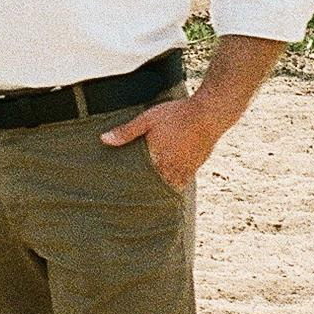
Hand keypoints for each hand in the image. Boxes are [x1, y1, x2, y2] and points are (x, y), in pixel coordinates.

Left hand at [101, 34, 286, 186]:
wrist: (209, 114)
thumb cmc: (177, 114)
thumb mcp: (147, 120)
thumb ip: (126, 132)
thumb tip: (104, 140)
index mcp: (157, 159)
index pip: (142, 181)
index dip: (134, 187)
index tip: (124, 194)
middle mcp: (172, 168)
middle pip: (157, 186)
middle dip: (148, 191)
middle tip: (135, 200)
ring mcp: (186, 169)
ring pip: (172, 185)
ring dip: (163, 189)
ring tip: (153, 195)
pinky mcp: (197, 165)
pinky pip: (185, 180)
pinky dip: (177, 183)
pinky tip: (172, 183)